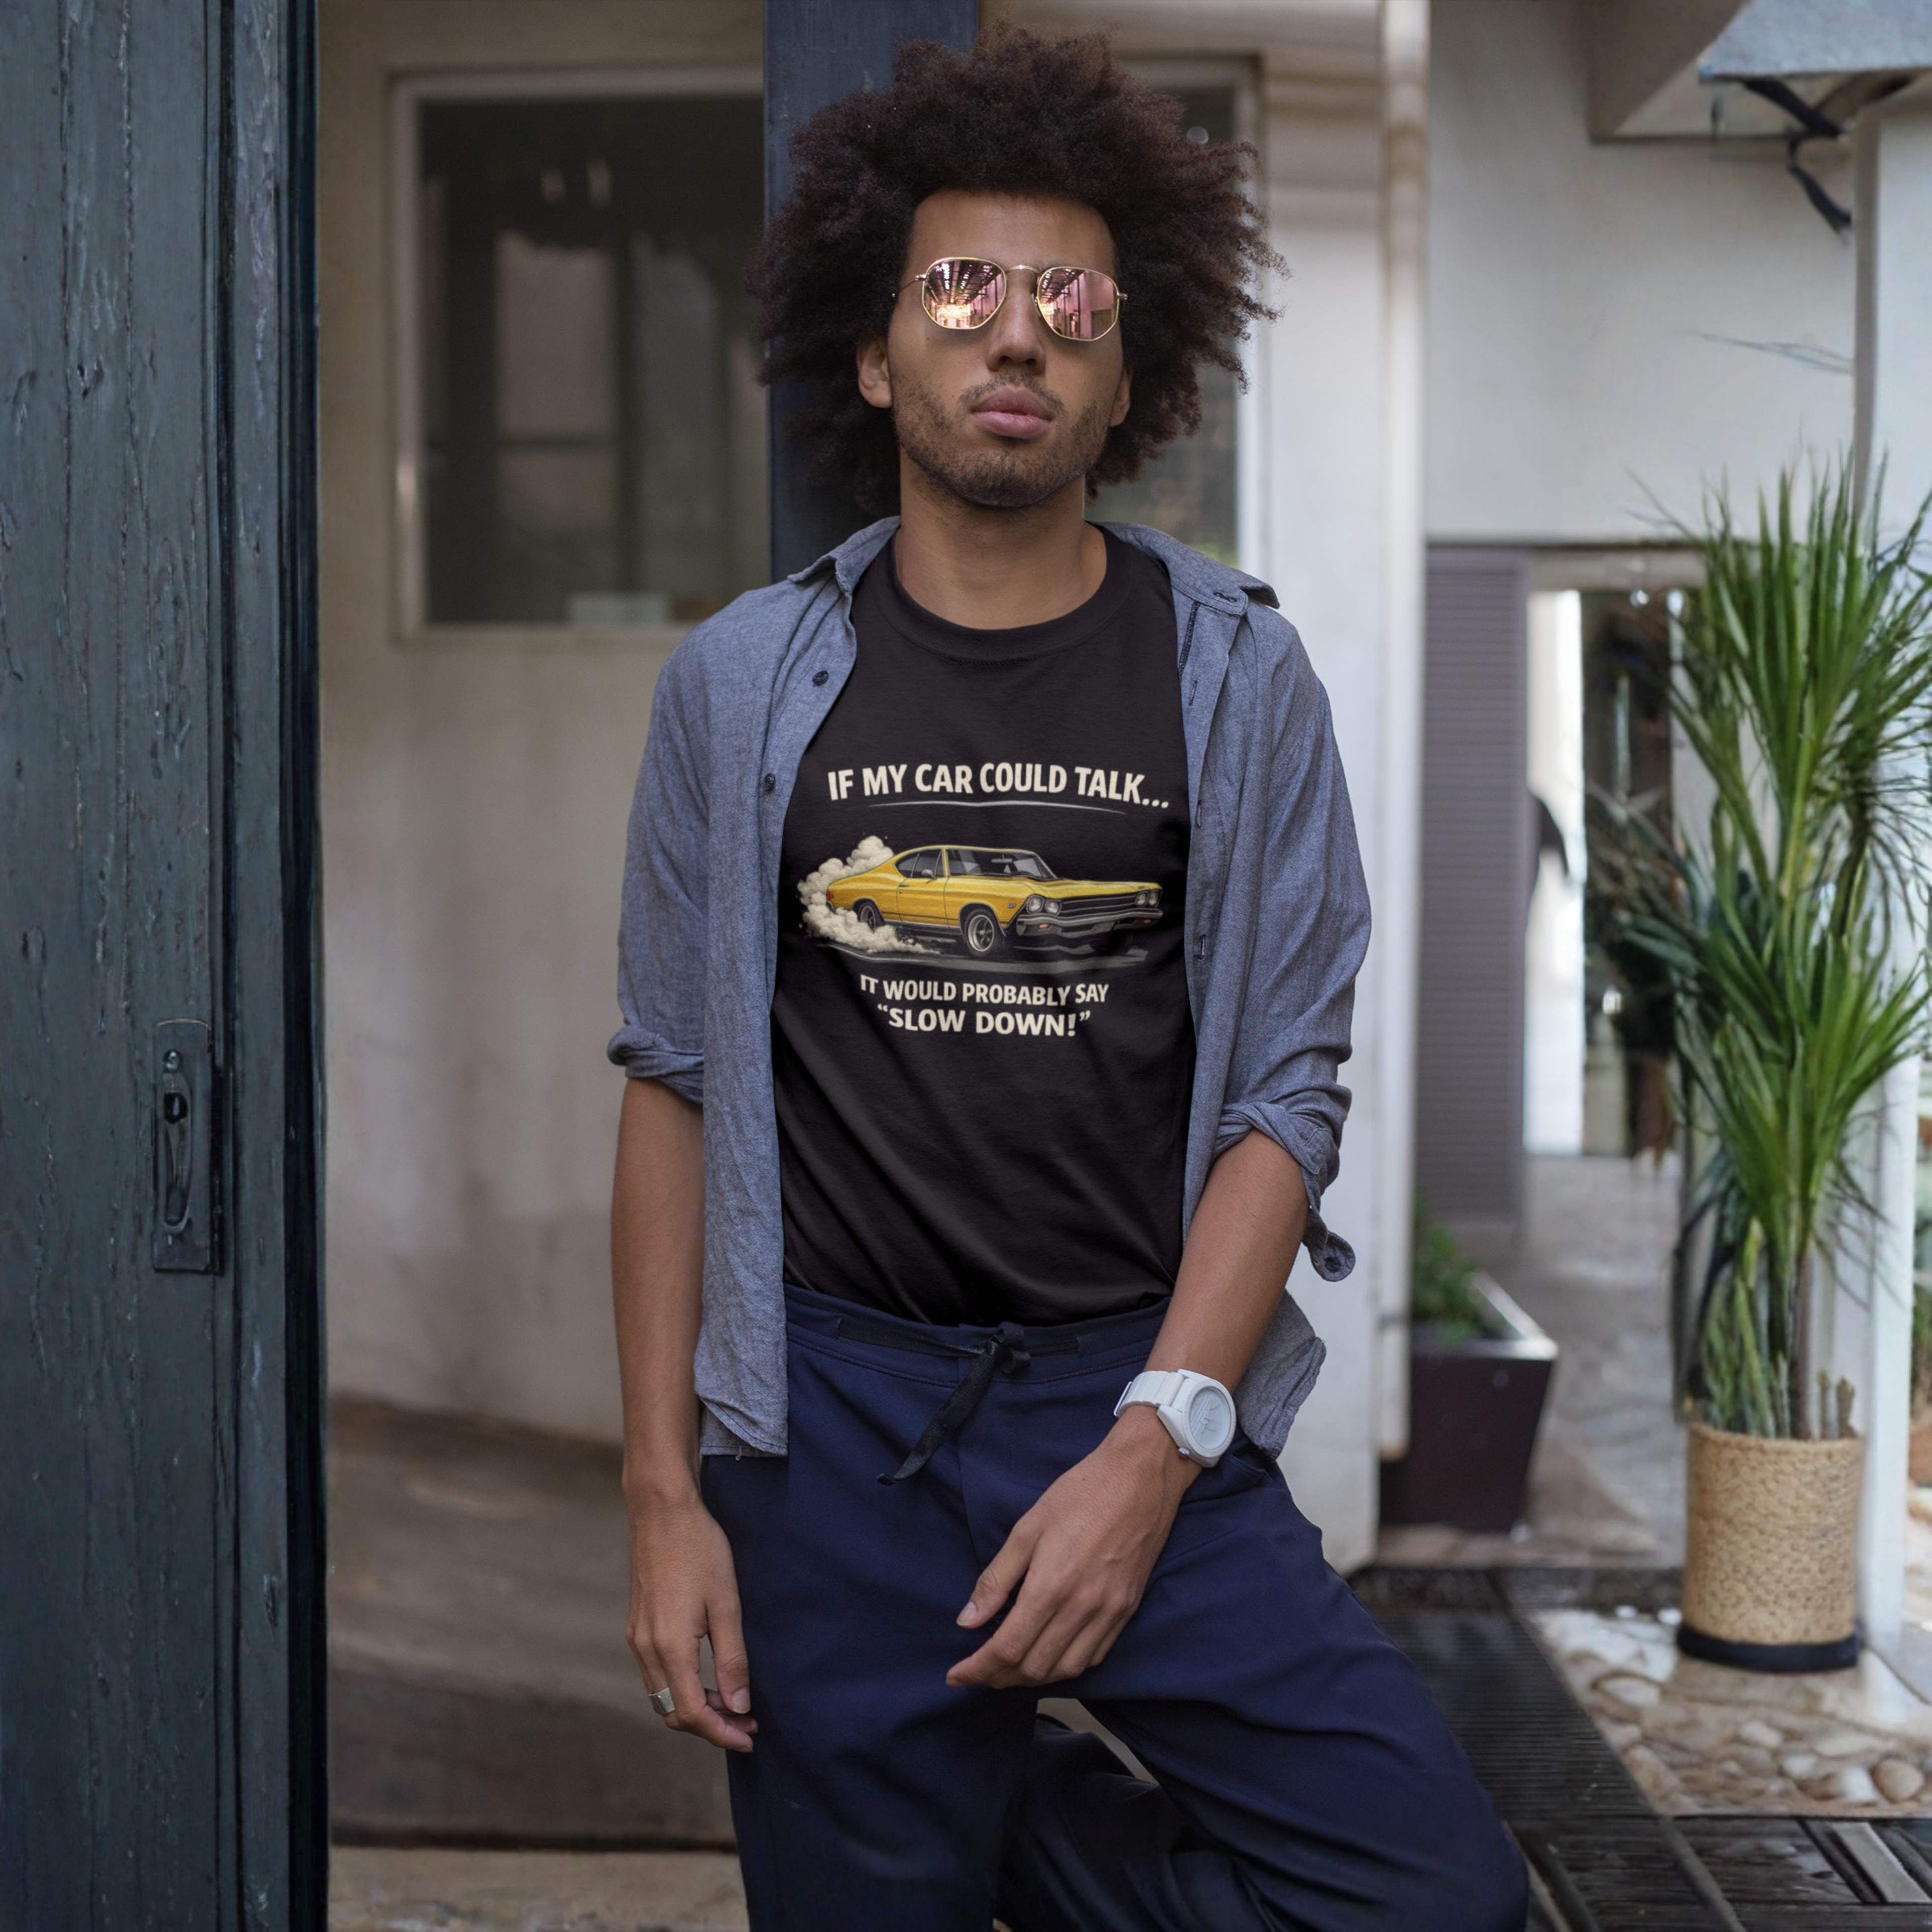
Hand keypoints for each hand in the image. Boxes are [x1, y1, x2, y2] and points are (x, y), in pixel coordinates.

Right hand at [625, 1485, 755, 1750]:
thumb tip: (737, 1706)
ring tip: (731, 1701)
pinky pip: (656, 1675)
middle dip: (709, 1725)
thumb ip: (732, 1659)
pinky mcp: (637, 1627)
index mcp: (669, 1646)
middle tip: (746, 1721)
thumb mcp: (726, 1603)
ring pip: (663, 1696)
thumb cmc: (699, 1550)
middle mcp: (646, 1649)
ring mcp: (637, 1638)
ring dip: (695, 1707)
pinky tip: (707, 1677)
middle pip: (673, 1712)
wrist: (663, 1512)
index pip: (691, 1713)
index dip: (720, 1733)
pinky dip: (681, 1687)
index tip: (749, 1737)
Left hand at [946, 1405, 1198, 1690]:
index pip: (1007, 1649)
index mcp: (1051, 1585)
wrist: (1140, 1479)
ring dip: (1032, 1678)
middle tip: (977, 1671)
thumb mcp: (1027, 1528)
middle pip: (1034, 1668)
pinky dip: (1066, 1667)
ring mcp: (1109, 1613)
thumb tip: (968, 1621)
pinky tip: (1049, 1656)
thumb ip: (996, 1579)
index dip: (977, 1670)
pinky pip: (1094, 1657)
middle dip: (998, 1678)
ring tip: (1008, 1670)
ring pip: (1065, 1670)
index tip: (956, 1676)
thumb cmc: (1079, 1494)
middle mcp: (1082, 1608)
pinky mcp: (1127, 1611)